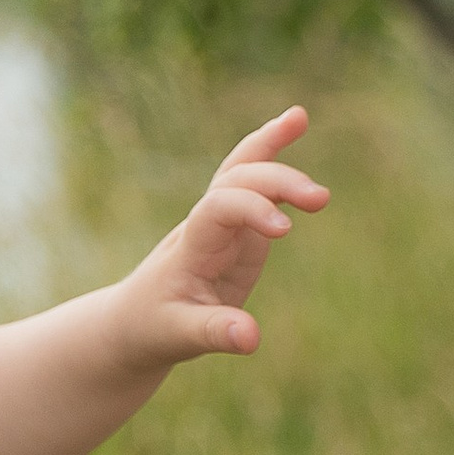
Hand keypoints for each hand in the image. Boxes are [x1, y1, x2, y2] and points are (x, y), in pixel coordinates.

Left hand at [113, 106, 328, 369]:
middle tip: (319, 199)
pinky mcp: (239, 229)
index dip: (250, 209)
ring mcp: (223, 223)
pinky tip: (294, 121)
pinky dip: (273, 155)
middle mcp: (205, 225)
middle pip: (234, 182)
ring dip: (269, 147)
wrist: (134, 321)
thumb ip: (216, 332)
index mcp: (191, 248)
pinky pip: (257, 185)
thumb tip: (252, 337)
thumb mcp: (179, 336)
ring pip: (241, 171)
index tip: (284, 231)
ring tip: (298, 116)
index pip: (219, 209)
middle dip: (275, 181)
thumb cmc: (153, 328)